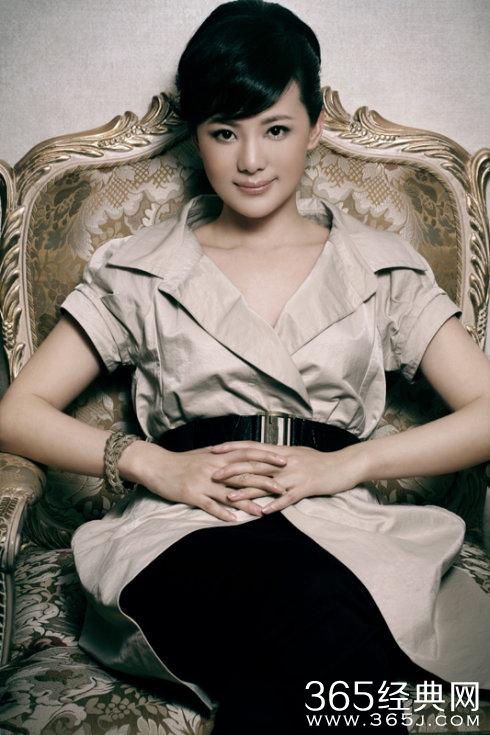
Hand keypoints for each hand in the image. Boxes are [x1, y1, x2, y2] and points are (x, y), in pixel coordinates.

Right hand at [119, 440, 286, 521]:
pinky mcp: (191, 494)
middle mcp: (214, 468)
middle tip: (283, 488)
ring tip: (263, 511)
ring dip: (247, 503)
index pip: (248, 454)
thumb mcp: (205, 455)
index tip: (284, 460)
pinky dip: (221, 513)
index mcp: (219, 456)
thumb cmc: (182, 461)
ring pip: (229, 493)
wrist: (156, 465)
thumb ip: (224, 457)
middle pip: (243, 474)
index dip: (266, 457)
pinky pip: (209, 505)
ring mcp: (203, 481)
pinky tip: (233, 521)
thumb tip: (242, 457)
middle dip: (264, 481)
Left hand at [211, 441, 366, 512]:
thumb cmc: (320, 460)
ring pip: (267, 483)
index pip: (251, 447)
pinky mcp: (306, 487)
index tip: (214, 449)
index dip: (232, 448)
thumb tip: (262, 455)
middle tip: (213, 475)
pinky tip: (262, 513)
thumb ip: (278, 455)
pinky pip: (288, 498)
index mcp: (281, 451)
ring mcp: (295, 475)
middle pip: (254, 464)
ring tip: (230, 498)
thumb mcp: (297, 453)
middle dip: (232, 470)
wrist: (345, 465)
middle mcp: (285, 461)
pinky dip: (275, 505)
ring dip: (247, 491)